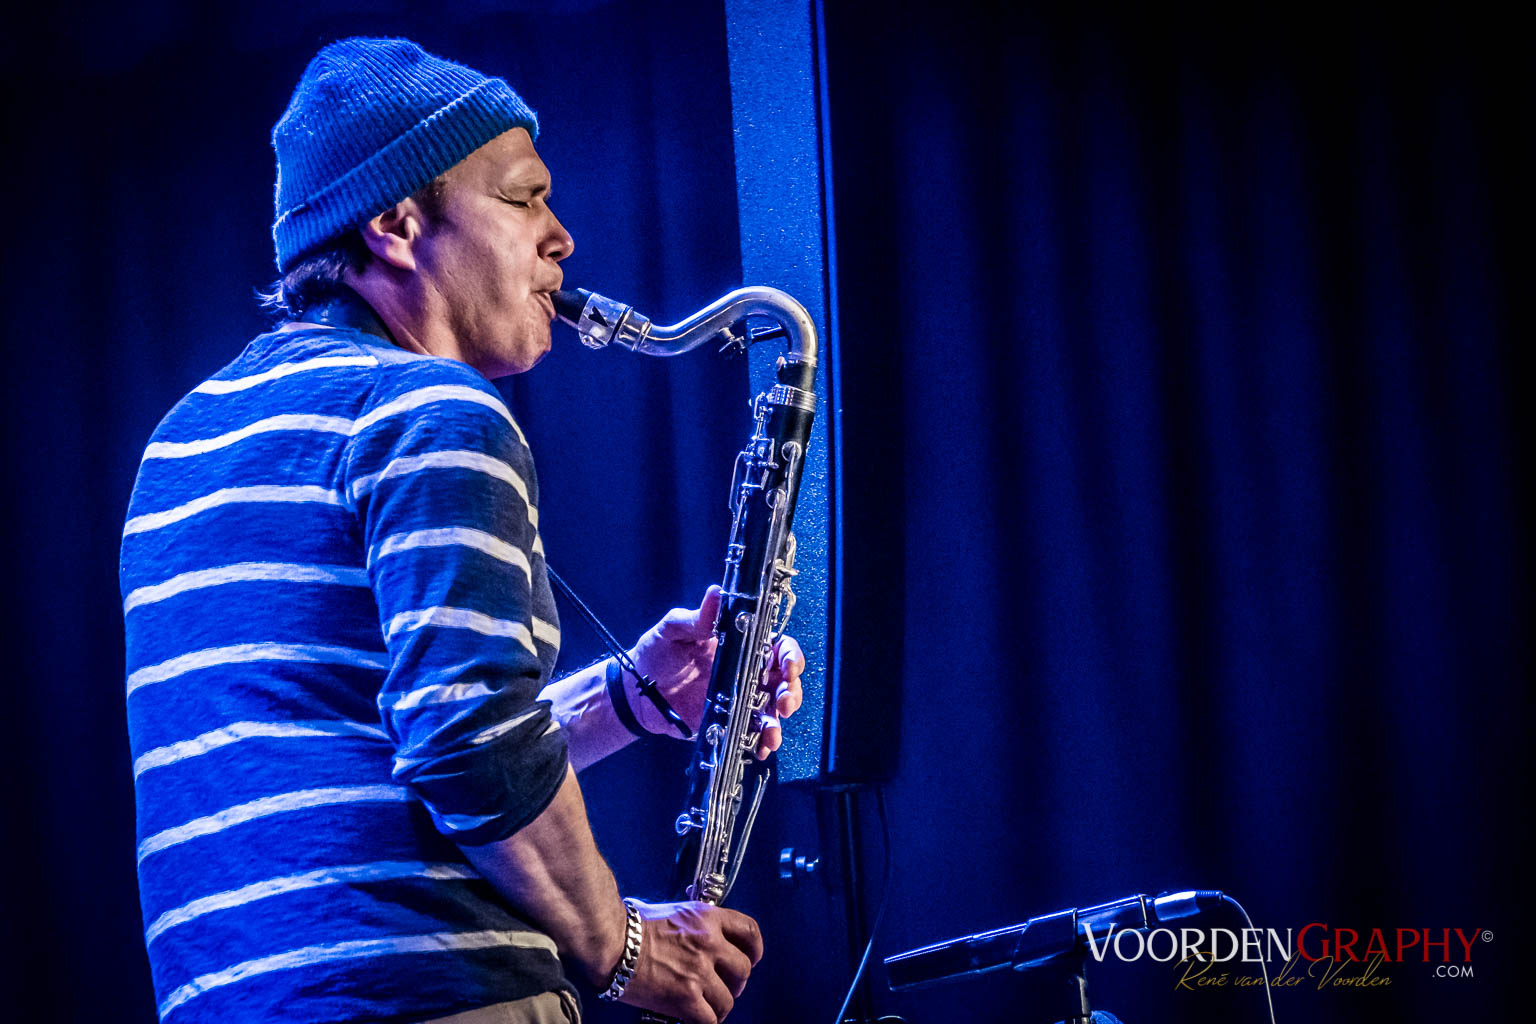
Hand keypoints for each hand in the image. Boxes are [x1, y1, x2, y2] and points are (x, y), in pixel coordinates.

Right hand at [620, 899, 762, 1023]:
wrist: (612, 942)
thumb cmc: (632, 925)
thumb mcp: (674, 911)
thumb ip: (697, 924)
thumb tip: (704, 935)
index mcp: (707, 918)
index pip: (749, 931)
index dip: (755, 949)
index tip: (751, 958)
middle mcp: (709, 943)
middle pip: (743, 969)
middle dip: (737, 982)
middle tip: (725, 987)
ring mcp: (699, 971)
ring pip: (728, 999)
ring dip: (719, 1006)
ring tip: (707, 1006)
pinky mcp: (685, 997)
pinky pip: (710, 1019)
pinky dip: (705, 1021)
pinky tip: (695, 1018)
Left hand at [627, 586, 804, 757]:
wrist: (636, 693)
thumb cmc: (656, 653)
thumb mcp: (673, 630)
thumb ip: (696, 617)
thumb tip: (716, 591)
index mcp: (740, 645)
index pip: (777, 646)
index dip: (790, 656)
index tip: (787, 666)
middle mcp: (745, 672)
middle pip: (783, 681)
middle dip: (790, 691)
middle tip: (782, 702)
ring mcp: (739, 700)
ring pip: (772, 710)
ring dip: (778, 721)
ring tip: (771, 732)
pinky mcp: (729, 724)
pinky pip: (752, 732)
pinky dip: (762, 741)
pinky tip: (761, 747)